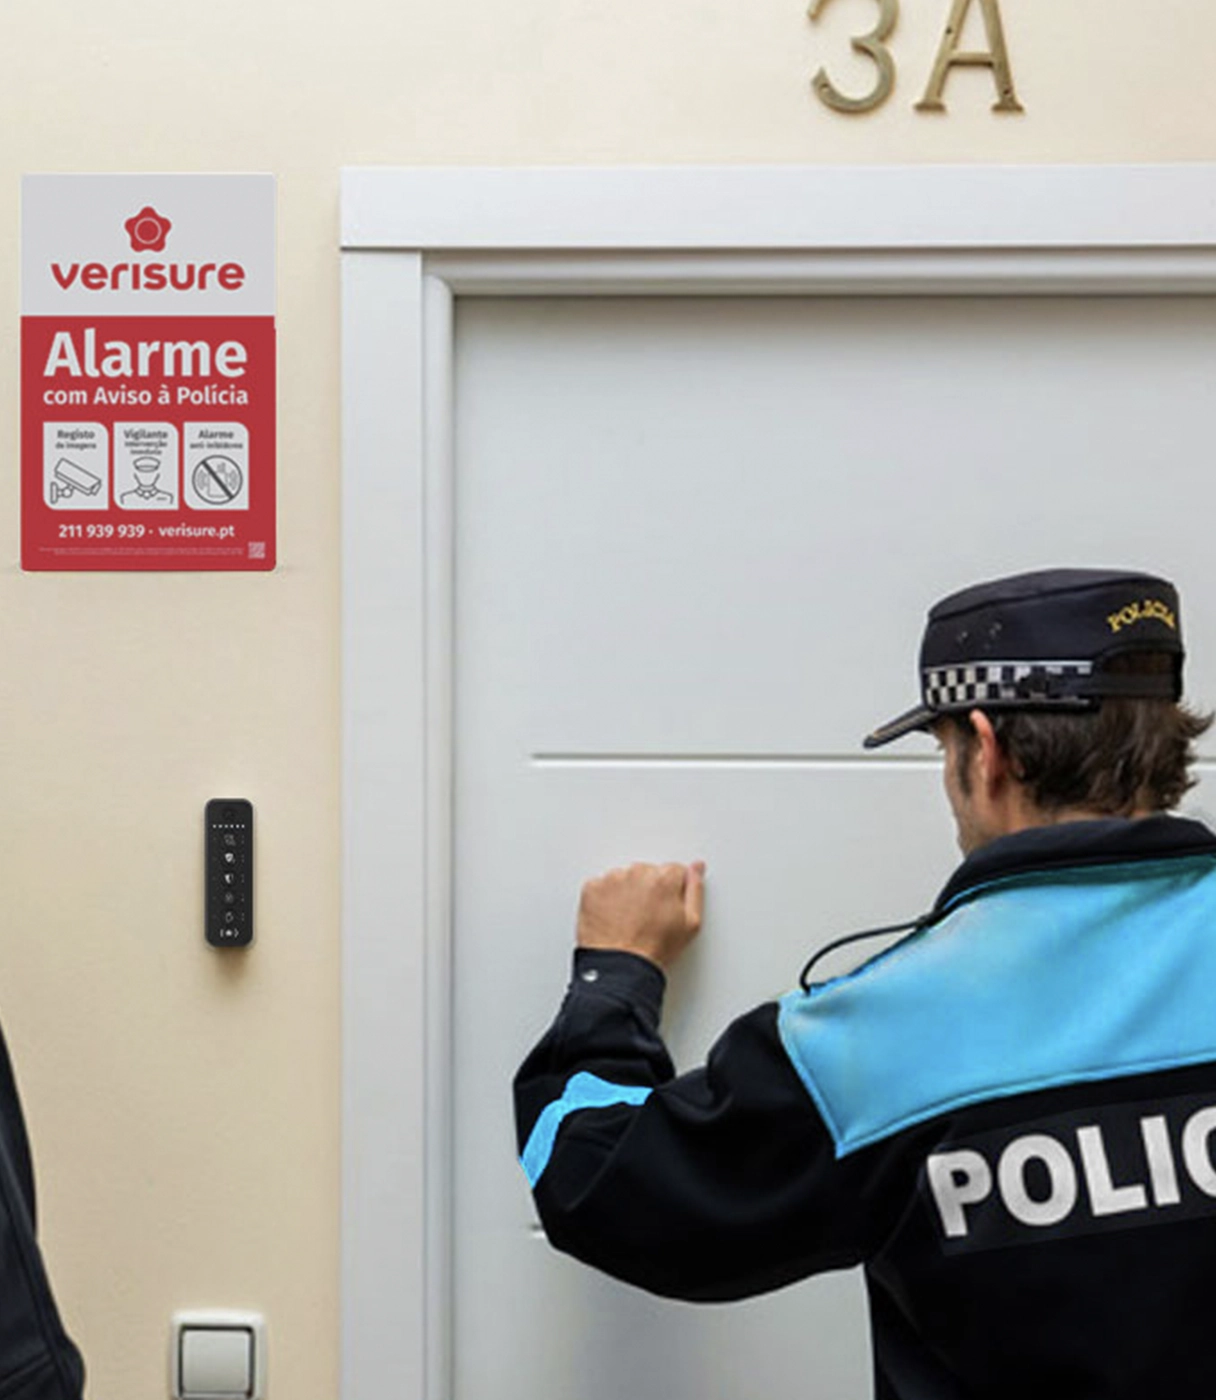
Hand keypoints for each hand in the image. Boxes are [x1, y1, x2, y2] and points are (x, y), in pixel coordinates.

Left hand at [576, 861, 705, 971]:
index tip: (666, 906)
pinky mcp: (592, 888)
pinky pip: (601, 886)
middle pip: (647, 872)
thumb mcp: (691, 923)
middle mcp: (637, 873)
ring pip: (624, 878)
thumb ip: (696, 889)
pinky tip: (612, 916)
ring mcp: (612, 879)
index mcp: (664, 878)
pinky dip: (605, 898)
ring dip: (626, 892)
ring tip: (628, 919)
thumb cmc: (654, 949)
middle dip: (649, 889)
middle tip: (647, 917)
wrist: (620, 967)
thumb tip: (696, 869)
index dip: (672, 891)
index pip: (674, 871)